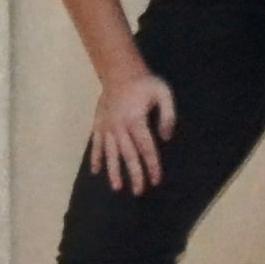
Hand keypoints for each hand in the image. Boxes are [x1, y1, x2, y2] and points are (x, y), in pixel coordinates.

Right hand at [86, 68, 176, 193]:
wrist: (119, 71)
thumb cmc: (144, 83)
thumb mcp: (163, 93)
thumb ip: (168, 115)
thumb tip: (166, 137)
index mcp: (136, 121)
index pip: (146, 148)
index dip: (151, 165)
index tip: (155, 180)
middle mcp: (119, 127)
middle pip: (128, 155)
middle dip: (134, 174)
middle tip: (138, 192)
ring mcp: (107, 127)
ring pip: (111, 153)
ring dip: (113, 171)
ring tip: (117, 187)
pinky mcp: (99, 124)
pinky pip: (97, 144)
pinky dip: (96, 158)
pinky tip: (96, 171)